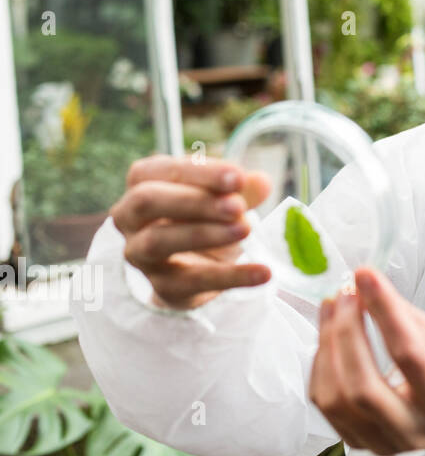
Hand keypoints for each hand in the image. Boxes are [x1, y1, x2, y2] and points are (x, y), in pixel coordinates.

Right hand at [110, 155, 272, 310]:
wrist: (198, 266)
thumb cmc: (205, 216)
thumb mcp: (224, 197)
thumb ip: (242, 189)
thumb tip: (261, 182)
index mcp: (143, 181)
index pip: (163, 170)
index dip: (201, 173)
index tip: (238, 177)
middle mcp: (130, 216)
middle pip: (148, 201)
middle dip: (195, 201)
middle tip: (237, 206)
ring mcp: (140, 253)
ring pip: (159, 241)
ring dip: (206, 234)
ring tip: (246, 229)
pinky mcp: (162, 286)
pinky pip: (193, 282)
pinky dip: (232, 276)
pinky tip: (264, 272)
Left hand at [309, 266, 424, 455]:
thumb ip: (407, 318)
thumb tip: (367, 286)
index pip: (408, 355)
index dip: (385, 311)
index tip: (367, 275)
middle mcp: (413, 430)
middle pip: (362, 386)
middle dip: (347, 332)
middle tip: (346, 293)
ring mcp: (381, 441)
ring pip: (336, 398)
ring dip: (327, 345)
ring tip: (333, 307)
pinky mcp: (356, 441)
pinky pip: (324, 402)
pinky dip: (321, 363)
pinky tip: (328, 336)